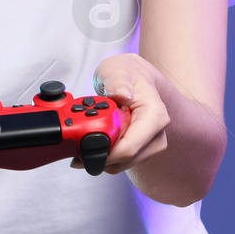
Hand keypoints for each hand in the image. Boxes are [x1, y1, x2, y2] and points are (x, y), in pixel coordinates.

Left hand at [71, 53, 169, 173]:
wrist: (136, 76)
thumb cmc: (127, 73)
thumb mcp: (117, 70)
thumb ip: (117, 82)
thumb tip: (122, 95)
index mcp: (154, 116)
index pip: (129, 148)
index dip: (105, 154)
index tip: (83, 150)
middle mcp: (157, 133)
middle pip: (126, 159)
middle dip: (100, 157)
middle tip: (77, 150)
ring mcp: (152, 143)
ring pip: (124, 164)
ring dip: (102, 159)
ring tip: (82, 146)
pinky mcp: (144, 148)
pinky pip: (123, 160)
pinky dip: (107, 157)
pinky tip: (94, 146)